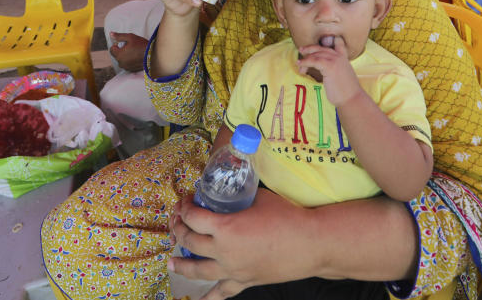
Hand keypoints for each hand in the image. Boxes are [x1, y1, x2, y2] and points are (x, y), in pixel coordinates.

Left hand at [109, 32, 148, 70]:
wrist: (153, 55)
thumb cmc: (141, 45)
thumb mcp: (130, 37)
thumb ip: (119, 36)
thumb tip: (111, 34)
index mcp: (119, 55)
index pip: (112, 49)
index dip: (117, 45)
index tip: (125, 43)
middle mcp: (121, 63)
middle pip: (117, 55)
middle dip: (121, 51)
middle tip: (131, 47)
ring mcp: (126, 67)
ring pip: (122, 60)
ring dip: (125, 56)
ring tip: (134, 52)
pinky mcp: (131, 70)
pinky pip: (127, 64)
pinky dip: (129, 61)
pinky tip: (136, 57)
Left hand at [168, 189, 313, 297]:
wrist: (310, 244)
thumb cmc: (287, 216)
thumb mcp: (258, 198)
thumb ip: (238, 198)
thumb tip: (228, 193)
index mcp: (225, 228)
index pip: (193, 217)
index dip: (184, 208)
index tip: (185, 202)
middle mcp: (223, 251)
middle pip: (190, 241)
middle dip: (179, 230)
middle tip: (177, 222)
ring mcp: (233, 270)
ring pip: (199, 270)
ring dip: (182, 265)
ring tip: (171, 263)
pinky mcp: (244, 281)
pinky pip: (223, 292)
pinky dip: (210, 297)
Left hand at [296, 37, 360, 105]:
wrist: (352, 99)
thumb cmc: (346, 92)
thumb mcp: (343, 76)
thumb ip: (336, 70)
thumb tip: (326, 71)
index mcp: (344, 58)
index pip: (339, 43)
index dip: (331, 40)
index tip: (322, 42)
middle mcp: (340, 57)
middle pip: (322, 48)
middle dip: (310, 48)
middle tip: (302, 50)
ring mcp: (335, 60)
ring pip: (316, 54)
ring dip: (306, 58)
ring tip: (299, 63)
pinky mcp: (329, 66)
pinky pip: (314, 61)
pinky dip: (305, 62)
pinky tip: (301, 65)